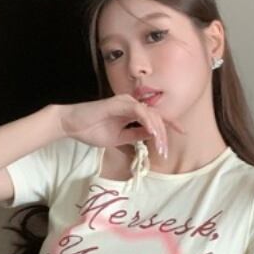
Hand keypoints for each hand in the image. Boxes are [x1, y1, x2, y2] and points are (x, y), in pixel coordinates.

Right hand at [58, 95, 184, 154]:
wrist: (71, 125)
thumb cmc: (91, 130)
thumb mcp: (119, 138)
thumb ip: (135, 135)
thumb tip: (152, 137)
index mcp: (132, 111)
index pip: (155, 117)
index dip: (169, 124)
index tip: (182, 133)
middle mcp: (131, 103)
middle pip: (156, 117)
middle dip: (164, 134)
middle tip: (166, 151)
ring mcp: (125, 102)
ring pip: (150, 114)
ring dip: (158, 131)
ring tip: (161, 147)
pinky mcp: (119, 103)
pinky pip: (139, 111)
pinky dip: (147, 121)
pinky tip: (152, 133)